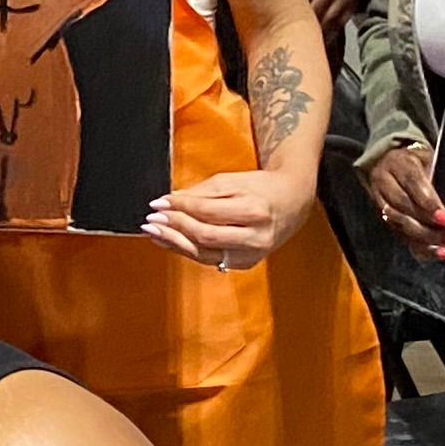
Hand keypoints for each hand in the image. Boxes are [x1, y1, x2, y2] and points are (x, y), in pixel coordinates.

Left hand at [144, 165, 314, 268]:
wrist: (292, 202)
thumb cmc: (261, 188)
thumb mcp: (231, 181)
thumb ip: (200, 193)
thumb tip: (169, 201)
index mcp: (254, 210)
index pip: (207, 211)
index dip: (179, 207)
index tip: (158, 203)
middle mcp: (255, 236)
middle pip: (205, 237)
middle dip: (174, 228)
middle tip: (152, 220)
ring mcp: (251, 254)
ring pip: (205, 253)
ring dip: (175, 243)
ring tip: (155, 232)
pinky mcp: (246, 264)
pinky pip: (210, 260)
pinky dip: (188, 251)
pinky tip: (171, 242)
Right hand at [361, 141, 444, 260]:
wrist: (390, 161)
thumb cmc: (418, 161)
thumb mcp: (429, 159)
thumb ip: (439, 175)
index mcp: (398, 163)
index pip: (412, 184)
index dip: (429, 203)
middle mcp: (384, 181)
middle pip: (404, 207)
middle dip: (429, 225)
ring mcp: (380, 200)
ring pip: (400, 224)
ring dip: (426, 239)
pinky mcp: (382, 217)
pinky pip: (400, 236)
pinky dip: (420, 247)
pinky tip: (438, 253)